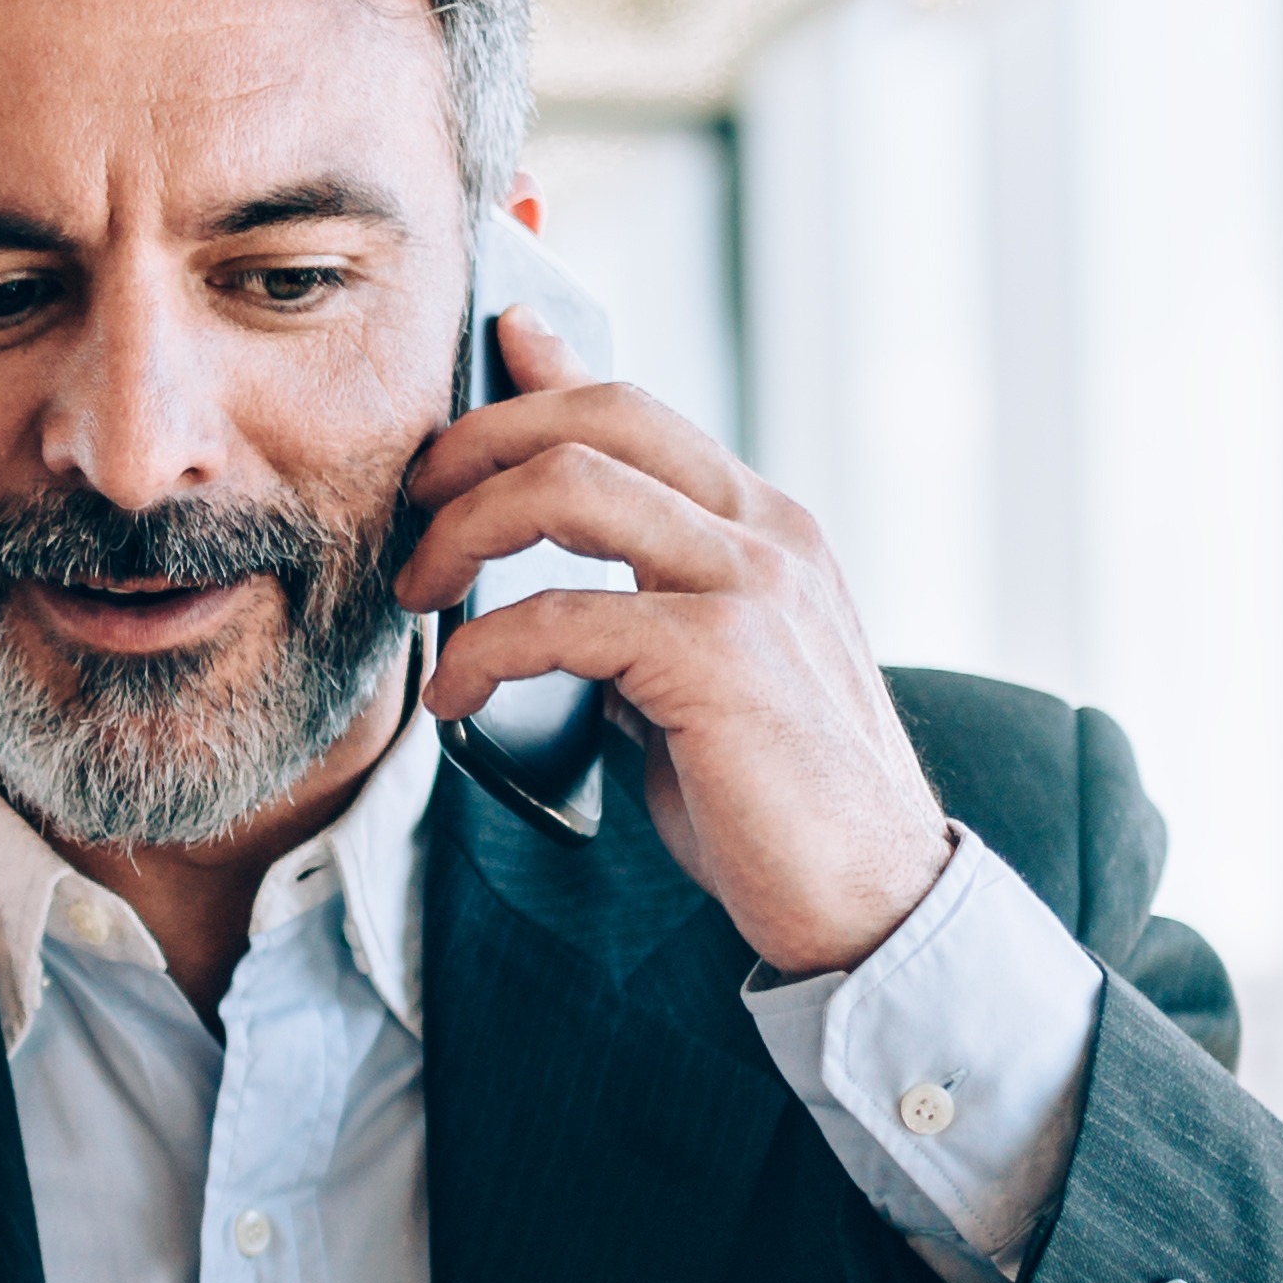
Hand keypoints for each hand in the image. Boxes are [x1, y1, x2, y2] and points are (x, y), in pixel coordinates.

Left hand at [399, 307, 953, 974]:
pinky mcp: (719, 657)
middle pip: (597, 415)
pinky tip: (456, 702)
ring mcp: (751, 585)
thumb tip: (555, 563)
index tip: (462, 399)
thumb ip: (635, 599)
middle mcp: (768, 531)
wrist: (871, 901)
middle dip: (477, 444)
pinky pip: (560, 617)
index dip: (538, 380)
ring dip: (464, 531)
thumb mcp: (696, 669)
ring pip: (569, 485)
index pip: (634, 409)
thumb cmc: (772, 797)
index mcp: (766, 525)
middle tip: (411, 508)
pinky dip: (482, 653)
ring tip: (421, 598)